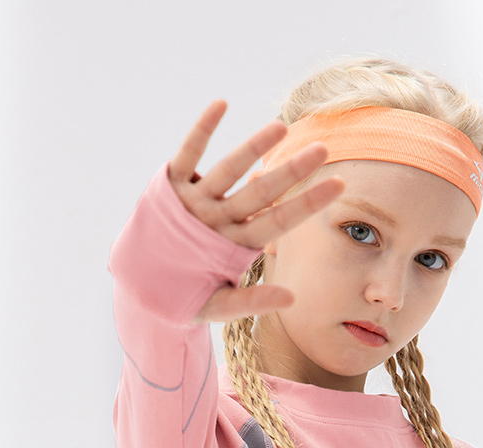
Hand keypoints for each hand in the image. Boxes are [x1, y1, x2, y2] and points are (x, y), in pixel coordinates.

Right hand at [165, 98, 346, 324]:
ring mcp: (199, 201)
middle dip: (291, 172)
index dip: (308, 203)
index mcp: (239, 244)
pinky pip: (189, 155)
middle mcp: (224, 218)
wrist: (142, 288)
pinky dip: (202, 131)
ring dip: (253, 148)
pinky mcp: (172, 187)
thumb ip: (252, 302)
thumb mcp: (219, 306)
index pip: (281, 221)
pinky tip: (221, 105)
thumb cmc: (186, 298)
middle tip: (323, 149)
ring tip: (281, 127)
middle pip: (263, 191)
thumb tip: (292, 299)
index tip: (340, 186)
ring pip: (230, 170)